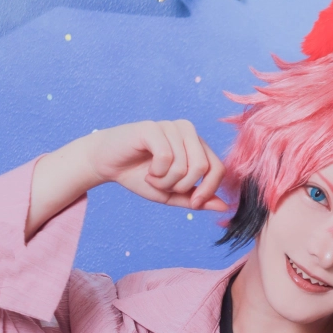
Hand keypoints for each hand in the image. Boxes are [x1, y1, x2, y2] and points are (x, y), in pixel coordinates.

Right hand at [90, 119, 226, 210]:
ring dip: (165, 182)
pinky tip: (147, 170)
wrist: (108, 165)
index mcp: (197, 145)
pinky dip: (156, 172)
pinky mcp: (153, 127)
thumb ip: (197, 199)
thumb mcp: (172, 194)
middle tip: (163, 185)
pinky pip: (166, 157)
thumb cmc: (140, 176)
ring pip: (184, 165)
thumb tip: (224, 206)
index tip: (193, 203)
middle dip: (182, 187)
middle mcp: (188, 131)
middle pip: (202, 167)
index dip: (208, 190)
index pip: (218, 168)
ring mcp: (171, 126)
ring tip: (152, 177)